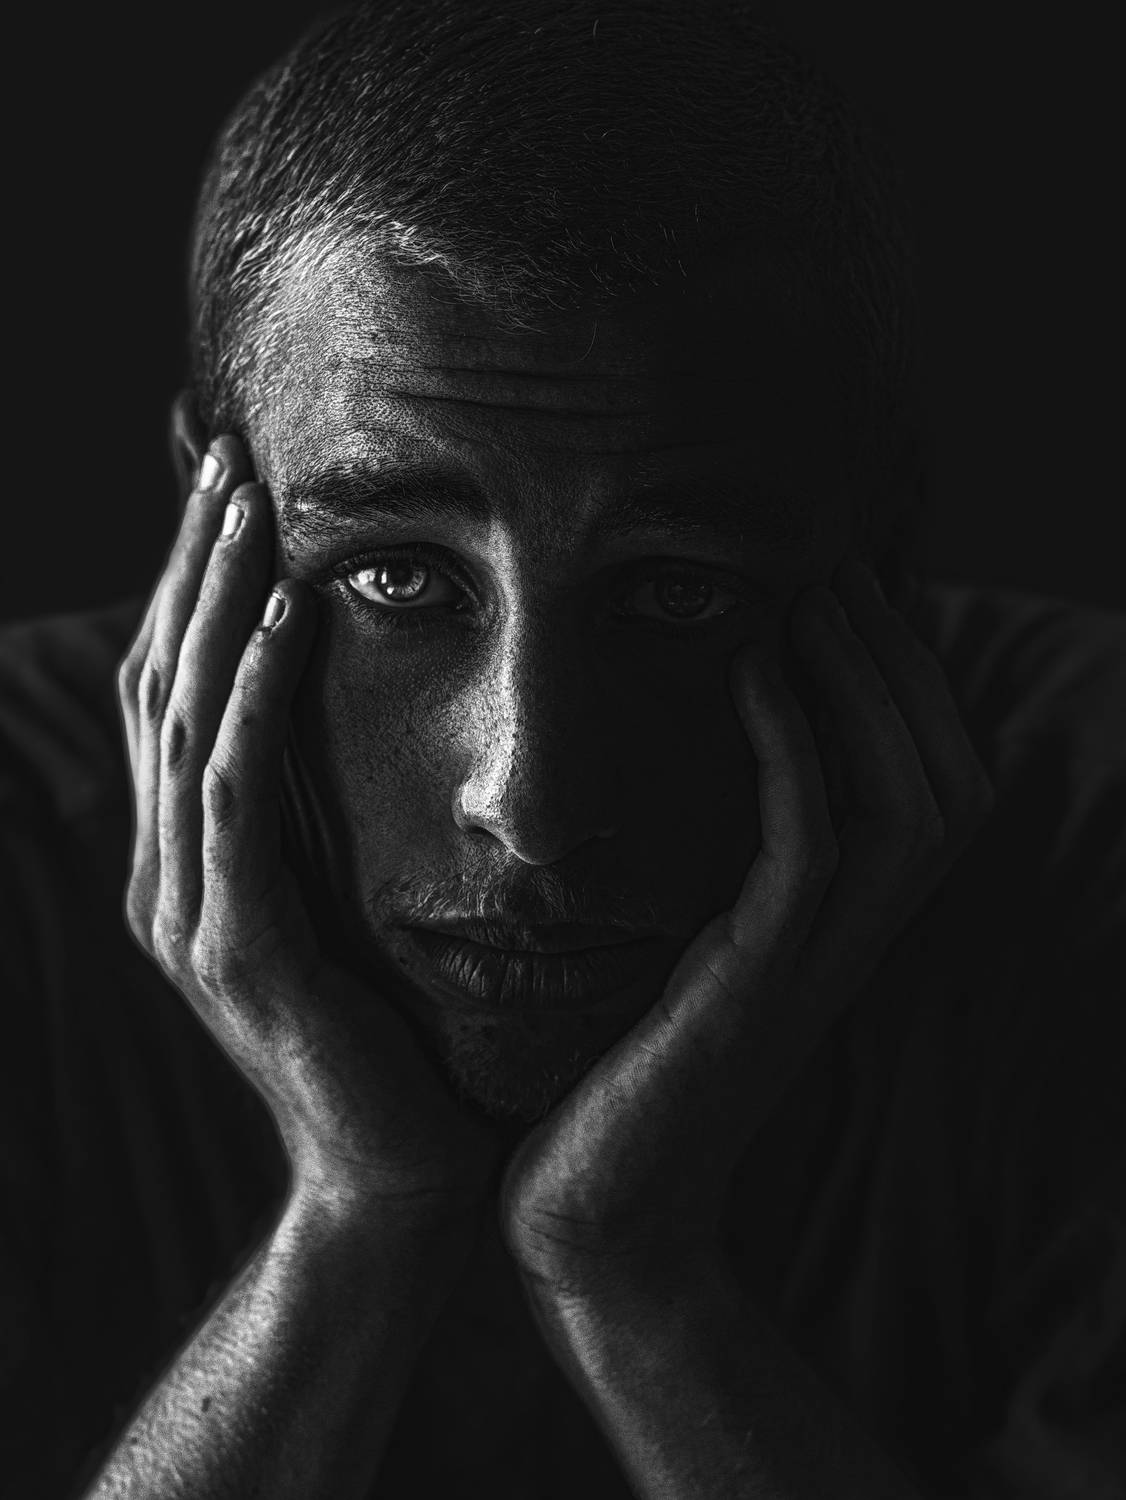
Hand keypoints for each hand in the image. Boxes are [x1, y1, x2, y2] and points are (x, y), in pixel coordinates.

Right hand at [117, 436, 498, 1222]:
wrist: (397, 1180)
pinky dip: (250, 701)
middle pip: (161, 684)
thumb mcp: (344, 908)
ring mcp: (187, 917)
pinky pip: (234, 799)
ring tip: (251, 504)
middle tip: (227, 454)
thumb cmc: (391, 1040)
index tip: (237, 487)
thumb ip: (322, 819)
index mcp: (188, 866)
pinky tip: (281, 621)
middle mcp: (165, 880)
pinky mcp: (236, 950)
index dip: (194, 586)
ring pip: (184, 723)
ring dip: (214, 605)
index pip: (176, 694)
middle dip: (192, 566)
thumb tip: (349, 713)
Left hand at [500, 557, 994, 1293]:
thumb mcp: (691, 957)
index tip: (850, 594)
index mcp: (844, 934)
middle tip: (840, 568)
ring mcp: (813, 966)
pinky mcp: (756, 981)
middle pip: (943, 777)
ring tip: (810, 596)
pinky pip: (809, 841)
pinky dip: (796, 743)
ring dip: (861, 682)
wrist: (597, 1210)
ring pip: (900, 798)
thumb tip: (706, 776)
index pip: (935, 787)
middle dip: (901, 662)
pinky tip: (754, 669)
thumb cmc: (624, 1078)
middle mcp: (852, 945)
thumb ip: (724, 879)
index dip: (911, 685)